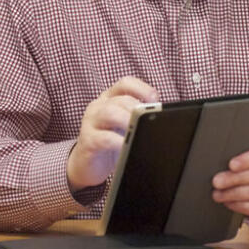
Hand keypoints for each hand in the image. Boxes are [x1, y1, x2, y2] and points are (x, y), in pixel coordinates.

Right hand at [66, 76, 158, 191]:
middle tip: (148, 121)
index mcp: (109, 98)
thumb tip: (160, 116)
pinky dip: (119, 142)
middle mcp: (98, 106)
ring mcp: (90, 122)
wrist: (87, 165)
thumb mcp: (124, 125)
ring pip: (109, 112)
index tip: (154, 99)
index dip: (141, 88)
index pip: (125, 83)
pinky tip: (128, 146)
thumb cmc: (110, 142)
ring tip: (138, 131)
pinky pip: (104, 138)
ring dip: (128, 121)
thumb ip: (137, 116)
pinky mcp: (88, 141)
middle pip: (120, 99)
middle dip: (138, 109)